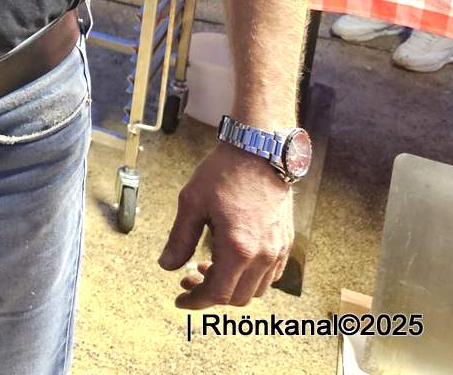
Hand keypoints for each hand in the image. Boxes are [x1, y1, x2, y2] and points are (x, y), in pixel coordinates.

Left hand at [159, 146, 292, 307]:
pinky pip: (270, 275)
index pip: (217, 293)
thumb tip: (167, 266)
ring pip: (256, 290)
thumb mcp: (191, 203)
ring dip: (231, 288)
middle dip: (210, 295)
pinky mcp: (285, 242)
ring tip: (207, 267)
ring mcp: (278, 251)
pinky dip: (250, 278)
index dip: (196, 301)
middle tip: (188, 279)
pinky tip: (231, 262)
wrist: (258, 152)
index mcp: (237, 249)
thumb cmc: (223, 173)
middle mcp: (263, 255)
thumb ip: (179, 239)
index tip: (180, 299)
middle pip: (237, 297)